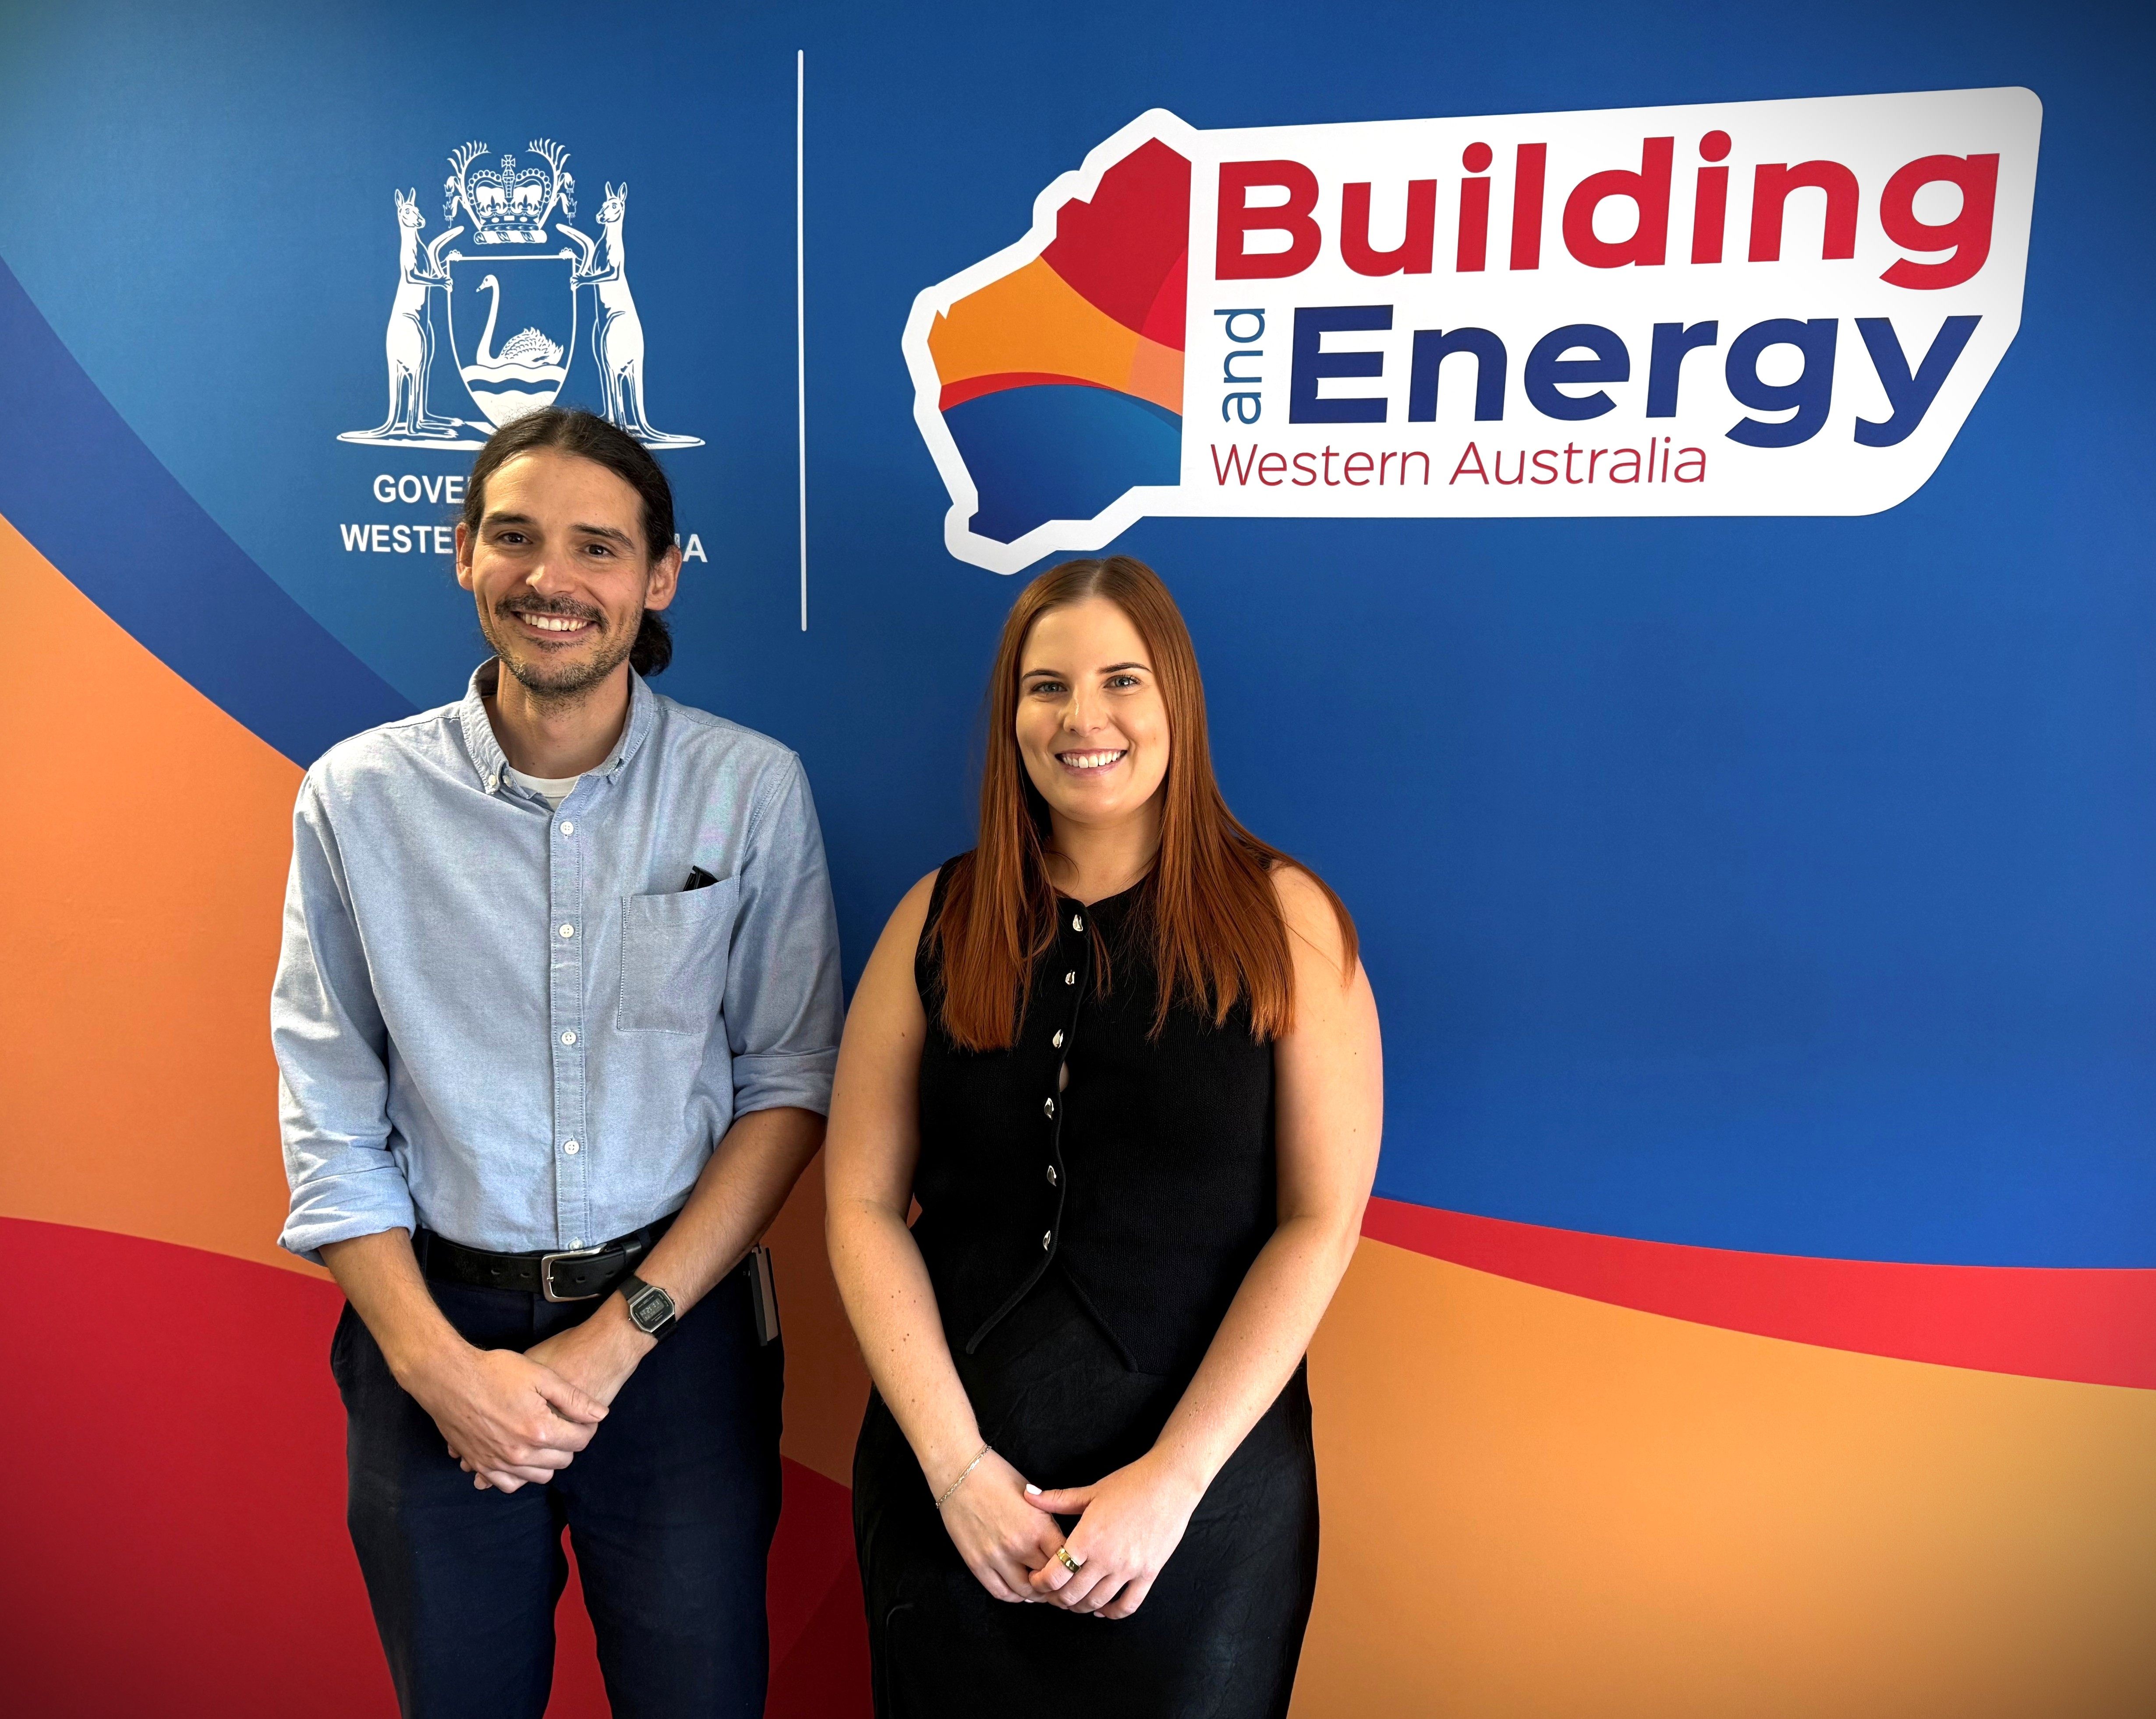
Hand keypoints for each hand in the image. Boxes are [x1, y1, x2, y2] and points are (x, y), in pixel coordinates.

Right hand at [453, 1300, 652, 1488]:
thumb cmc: (496, 1371)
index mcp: (539, 1430)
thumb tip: (601, 1415)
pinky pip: (508, 1484)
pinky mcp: (480, 1464)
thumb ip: (574, 1399)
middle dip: (569, 1443)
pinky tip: (521, 1455)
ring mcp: (498, 1463)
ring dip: (547, 1461)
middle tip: (563, 1425)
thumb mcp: (541, 1376)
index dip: (587, 1427)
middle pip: (562, 1461)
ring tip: (543, 1438)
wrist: (449, 1377)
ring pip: (539, 1476)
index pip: (579, 1441)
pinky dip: (519, 1475)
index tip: (583, 1418)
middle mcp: (520, 1454)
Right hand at [935, 1449, 1067, 1603]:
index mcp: (1038, 1526)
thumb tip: (1061, 1547)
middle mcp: (1019, 1545)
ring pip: (1025, 1592)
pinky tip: (1019, 1588)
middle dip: (1057, 1582)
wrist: (960, 1472)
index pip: (1066, 1560)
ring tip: (1040, 1587)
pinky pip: (1000, 1592)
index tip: (1073, 1568)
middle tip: (1060, 1582)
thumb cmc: (998, 1477)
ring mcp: (996, 1557)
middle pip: (1048, 1579)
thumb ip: (1048, 1523)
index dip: (1072, 1567)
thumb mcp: (1033, 1497)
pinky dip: (1014, 1595)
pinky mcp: (977, 1564)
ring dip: (1036, 1593)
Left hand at [1025, 1456, 1203, 1618]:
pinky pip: (1128, 1605)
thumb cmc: (1129, 1483)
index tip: (1036, 1581)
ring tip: (1073, 1600)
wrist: (1169, 1483)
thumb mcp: (1091, 1491)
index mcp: (1087, 1538)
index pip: (1054, 1575)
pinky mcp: (1148, 1574)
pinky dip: (1112, 1613)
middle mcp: (1106, 1559)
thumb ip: (1057, 1499)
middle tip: (1052, 1593)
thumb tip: (1028, 1493)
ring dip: (1080, 1606)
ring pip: (1097, 1602)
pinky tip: (1102, 1609)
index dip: (1040, 1584)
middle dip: (1056, 1598)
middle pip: (1072, 1594)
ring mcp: (1129, 1569)